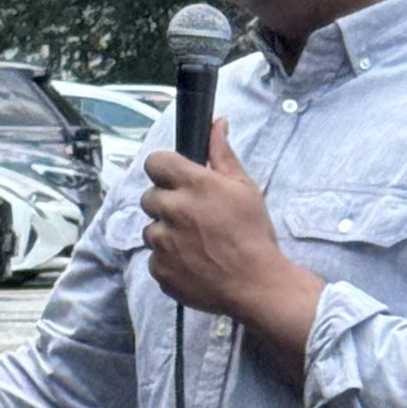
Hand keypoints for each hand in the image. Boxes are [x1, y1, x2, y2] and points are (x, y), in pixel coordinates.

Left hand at [141, 119, 325, 376]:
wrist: (256, 284)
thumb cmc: (253, 233)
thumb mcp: (244, 187)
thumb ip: (222, 153)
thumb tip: (217, 123)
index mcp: (193, 184)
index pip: (155, 161)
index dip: (165, 169)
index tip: (176, 179)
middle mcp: (173, 210)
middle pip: (149, 196)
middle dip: (167, 203)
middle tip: (192, 215)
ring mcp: (162, 242)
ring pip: (151, 229)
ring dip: (166, 232)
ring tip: (196, 243)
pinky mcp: (159, 269)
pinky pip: (154, 258)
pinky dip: (169, 260)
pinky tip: (193, 262)